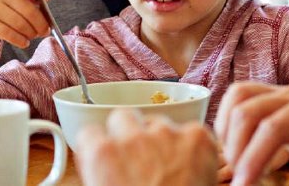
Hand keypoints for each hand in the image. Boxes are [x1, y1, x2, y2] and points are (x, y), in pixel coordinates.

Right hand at [0, 0, 50, 55]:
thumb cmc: (3, 8)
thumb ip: (31, 1)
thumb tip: (46, 17)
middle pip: (28, 10)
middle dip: (41, 24)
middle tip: (45, 31)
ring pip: (21, 24)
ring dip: (31, 33)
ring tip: (33, 35)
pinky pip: (11, 35)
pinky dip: (21, 41)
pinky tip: (24, 42)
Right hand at [75, 109, 217, 185]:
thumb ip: (97, 171)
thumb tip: (97, 161)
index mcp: (102, 155)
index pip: (91, 132)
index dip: (101, 146)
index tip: (108, 156)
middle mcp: (132, 138)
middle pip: (123, 116)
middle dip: (128, 133)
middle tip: (139, 158)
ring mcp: (167, 134)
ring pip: (159, 122)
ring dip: (161, 139)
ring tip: (169, 168)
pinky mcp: (197, 137)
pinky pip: (191, 130)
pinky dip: (191, 146)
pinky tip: (191, 168)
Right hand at [216, 82, 288, 185]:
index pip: (273, 129)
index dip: (252, 160)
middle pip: (248, 111)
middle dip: (237, 150)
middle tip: (241, 181)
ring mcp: (285, 90)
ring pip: (238, 98)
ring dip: (228, 132)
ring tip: (237, 163)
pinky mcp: (274, 94)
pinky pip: (240, 96)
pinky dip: (229, 120)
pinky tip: (237, 147)